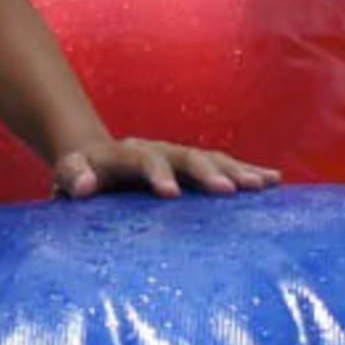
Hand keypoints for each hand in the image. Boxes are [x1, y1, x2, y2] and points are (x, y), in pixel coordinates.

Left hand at [49, 137, 282, 200]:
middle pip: (187, 156)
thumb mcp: (70, 173)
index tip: (171, 194)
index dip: (158, 174)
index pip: (145, 159)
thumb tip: (85, 186)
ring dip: (237, 171)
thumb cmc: (82, 175)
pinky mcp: (193, 168)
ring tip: (263, 184)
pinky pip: (224, 167)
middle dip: (209, 172)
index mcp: (128, 154)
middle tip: (230, 190)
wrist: (97, 161)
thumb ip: (73, 176)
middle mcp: (159, 150)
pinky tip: (273, 181)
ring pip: (212, 159)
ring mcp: (179, 157)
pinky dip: (247, 172)